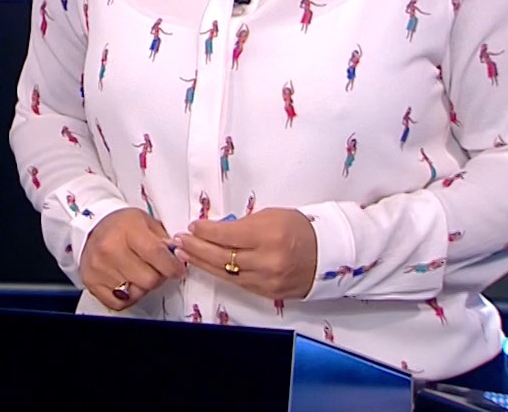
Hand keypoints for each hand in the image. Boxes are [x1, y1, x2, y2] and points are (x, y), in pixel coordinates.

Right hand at [81, 207, 183, 311]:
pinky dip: (127, 296)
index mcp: (128, 228)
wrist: (93, 227)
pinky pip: (119, 303)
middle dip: (158, 276)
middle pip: (150, 280)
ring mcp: (99, 266)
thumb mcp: (146, 222)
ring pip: (136, 293)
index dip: (173, 266)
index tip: (176, 269)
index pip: (158, 255)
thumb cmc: (122, 225)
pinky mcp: (91, 281)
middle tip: (154, 268)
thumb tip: (177, 257)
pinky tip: (126, 281)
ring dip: (142, 287)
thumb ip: (165, 239)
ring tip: (138, 272)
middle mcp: (110, 248)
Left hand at [173, 209, 316, 300]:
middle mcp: (267, 261)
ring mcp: (267, 280)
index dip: (205, 231)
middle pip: (221, 257)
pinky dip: (219, 274)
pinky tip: (207, 266)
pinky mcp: (268, 293)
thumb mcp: (271, 215)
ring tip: (185, 253)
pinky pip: (237, 283)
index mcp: (269, 235)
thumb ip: (242, 224)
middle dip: (196, 248)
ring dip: (202, 263)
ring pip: (226, 273)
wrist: (328, 253)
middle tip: (179, 240)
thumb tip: (215, 230)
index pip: (226, 235)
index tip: (193, 226)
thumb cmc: (300, 230)